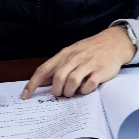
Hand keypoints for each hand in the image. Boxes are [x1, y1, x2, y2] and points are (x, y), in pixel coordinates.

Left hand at [21, 26, 136, 98]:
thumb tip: (43, 82)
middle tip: (59, 94)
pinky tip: (85, 89)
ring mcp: (88, 64)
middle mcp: (75, 58)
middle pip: (58, 77)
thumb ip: (59, 66)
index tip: (25, 96)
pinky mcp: (100, 71)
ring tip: (71, 93)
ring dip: (69, 92)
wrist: (114, 42)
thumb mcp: (72, 53)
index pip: (44, 69)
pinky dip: (84, 91)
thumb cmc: (90, 49)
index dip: (33, 83)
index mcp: (65, 54)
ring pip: (72, 81)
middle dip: (56, 90)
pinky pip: (89, 85)